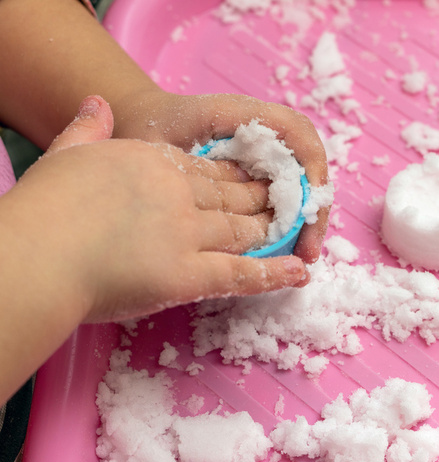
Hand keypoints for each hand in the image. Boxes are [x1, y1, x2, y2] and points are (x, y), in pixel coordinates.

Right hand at [1, 96, 307, 322]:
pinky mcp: (187, 275)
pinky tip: (298, 272)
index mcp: (153, 163)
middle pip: (231, 198)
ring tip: (296, 234)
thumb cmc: (43, 210)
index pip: (208, 170)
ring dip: (271, 232)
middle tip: (288, 207)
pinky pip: (240, 274)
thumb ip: (86, 128)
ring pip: (241, 231)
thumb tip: (97, 103)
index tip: (254, 182)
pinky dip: (272, 274)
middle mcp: (177, 194)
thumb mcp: (65, 154)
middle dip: (262, 202)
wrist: (35, 255)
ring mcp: (186, 233)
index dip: (236, 178)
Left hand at [110, 90, 329, 264]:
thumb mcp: (159, 144)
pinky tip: (284, 250)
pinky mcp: (262, 169)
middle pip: (310, 162)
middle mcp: (263, 127)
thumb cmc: (147, 129)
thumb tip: (233, 195)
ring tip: (302, 256)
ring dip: (307, 218)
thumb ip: (188, 163)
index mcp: (243, 113)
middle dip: (315, 207)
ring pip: (303, 180)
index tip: (307, 215)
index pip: (297, 134)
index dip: (312, 172)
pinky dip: (291, 221)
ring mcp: (266, 148)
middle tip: (309, 251)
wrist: (142, 121)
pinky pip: (288, 192)